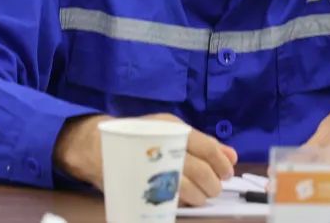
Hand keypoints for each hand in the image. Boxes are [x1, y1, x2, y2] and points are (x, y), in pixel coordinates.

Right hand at [53, 112, 237, 206]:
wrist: (97, 146)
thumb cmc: (139, 138)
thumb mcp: (172, 132)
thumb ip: (203, 144)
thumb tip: (232, 156)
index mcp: (173, 128)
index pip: (206, 146)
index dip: (221, 163)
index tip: (227, 174)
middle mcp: (162, 143)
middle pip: (199, 170)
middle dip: (212, 184)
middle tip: (213, 189)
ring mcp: (150, 164)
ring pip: (186, 186)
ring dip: (199, 196)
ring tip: (200, 197)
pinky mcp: (140, 182)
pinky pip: (168, 197)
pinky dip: (181, 201)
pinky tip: (183, 200)